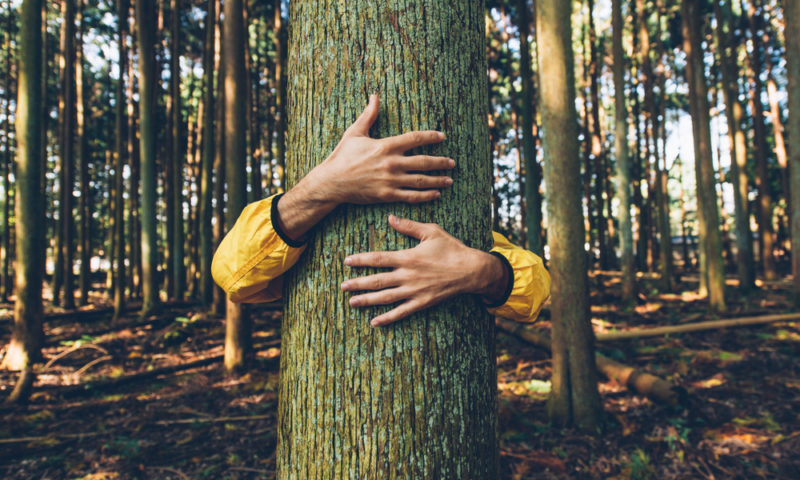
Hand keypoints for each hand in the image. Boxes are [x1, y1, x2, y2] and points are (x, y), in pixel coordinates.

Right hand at [307, 94, 455, 204]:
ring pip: (420, 180)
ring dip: (437, 180)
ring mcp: (391, 180)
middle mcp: (391, 163)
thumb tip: (374, 96)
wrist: (331, 182)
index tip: (442, 136)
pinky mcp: (387, 195)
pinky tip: (435, 194)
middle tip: (452, 162)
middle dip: (440, 161)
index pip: (415, 138)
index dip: (430, 136)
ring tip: (449, 179)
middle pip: (423, 161)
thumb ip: (368, 115)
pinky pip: (410, 196)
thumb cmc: (342, 156)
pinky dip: (425, 196)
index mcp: (386, 146)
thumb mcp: (354, 133)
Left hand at [341, 215, 508, 326]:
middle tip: (342, 286)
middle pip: (377, 280)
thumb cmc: (452, 248)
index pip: (378, 258)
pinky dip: (387, 318)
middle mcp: (408, 276)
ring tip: (351, 302)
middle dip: (358, 283)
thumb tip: (390, 218)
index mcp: (408, 257)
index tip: (346, 261)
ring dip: (367, 300)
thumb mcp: (431, 231)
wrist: (471, 270)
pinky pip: (402, 312)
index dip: (361, 260)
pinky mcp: (422, 303)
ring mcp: (414, 291)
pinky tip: (374, 322)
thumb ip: (409, 226)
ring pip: (385, 298)